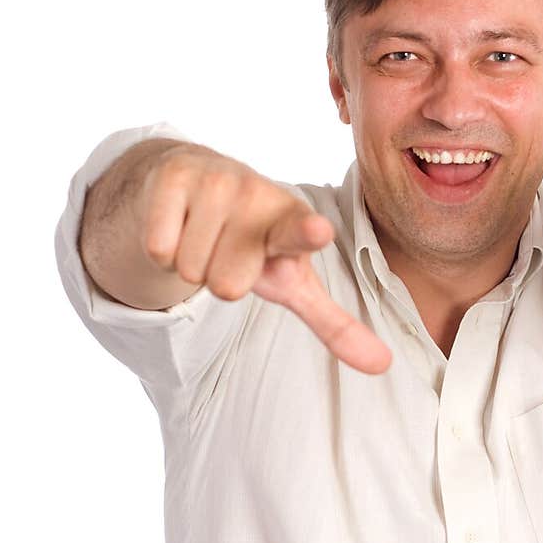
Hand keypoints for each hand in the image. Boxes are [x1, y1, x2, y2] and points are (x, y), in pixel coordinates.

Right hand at [140, 145, 392, 374]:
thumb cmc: (254, 243)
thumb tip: (382, 366)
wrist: (196, 186)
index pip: (300, 233)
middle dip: (218, 280)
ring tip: (204, 237)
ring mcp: (216, 181)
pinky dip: (162, 250)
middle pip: (225, 286)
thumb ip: (335, 324)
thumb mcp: (293, 282)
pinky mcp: (175, 176)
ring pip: (190, 269)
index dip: (307, 234)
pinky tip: (178, 224)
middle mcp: (258, 194)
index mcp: (294, 222)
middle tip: (226, 252)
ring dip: (191, 264)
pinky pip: (160, 248)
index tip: (318, 231)